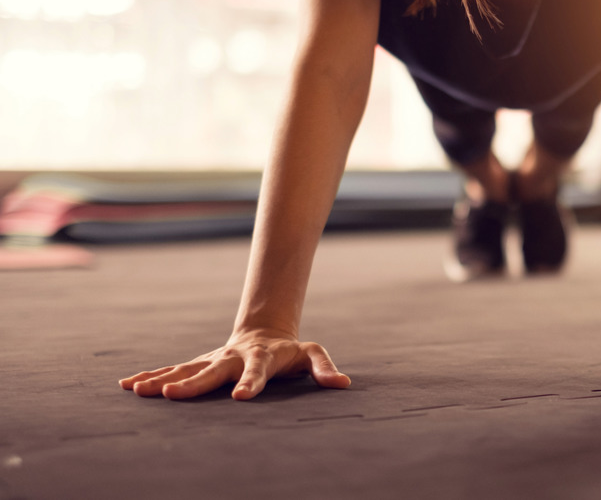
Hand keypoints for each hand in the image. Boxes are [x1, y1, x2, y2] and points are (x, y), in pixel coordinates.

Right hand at [119, 328, 350, 399]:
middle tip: (170, 393)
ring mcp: (213, 359)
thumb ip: (324, 368)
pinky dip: (151, 375)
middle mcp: (232, 357)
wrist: (265, 332)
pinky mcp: (200, 363)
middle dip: (191, 382)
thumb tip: (343, 383)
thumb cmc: (290, 350)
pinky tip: (128, 384)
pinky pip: (173, 369)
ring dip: (161, 378)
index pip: (258, 372)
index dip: (251, 383)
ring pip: (186, 368)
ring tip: (138, 390)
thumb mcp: (312, 354)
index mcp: (261, 357)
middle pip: (211, 370)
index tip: (241, 398)